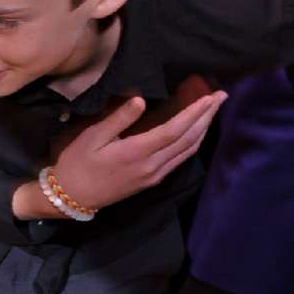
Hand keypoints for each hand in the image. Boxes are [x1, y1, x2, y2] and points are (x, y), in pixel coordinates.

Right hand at [52, 92, 227, 211]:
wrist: (71, 198)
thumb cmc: (77, 164)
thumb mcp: (91, 138)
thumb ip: (118, 119)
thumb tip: (140, 99)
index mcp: (137, 152)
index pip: (175, 129)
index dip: (194, 112)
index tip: (210, 96)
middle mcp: (152, 165)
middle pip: (188, 139)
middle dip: (207, 117)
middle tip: (222, 96)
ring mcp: (154, 175)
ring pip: (188, 150)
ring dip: (204, 129)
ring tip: (213, 111)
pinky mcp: (152, 180)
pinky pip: (180, 159)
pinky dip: (193, 142)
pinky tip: (196, 132)